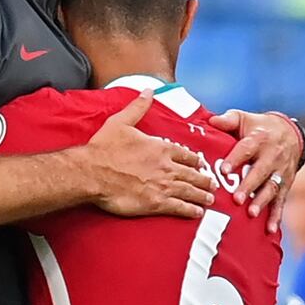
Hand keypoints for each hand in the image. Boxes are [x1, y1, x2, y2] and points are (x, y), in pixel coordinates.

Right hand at [85, 90, 216, 218]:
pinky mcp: (156, 203)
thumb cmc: (104, 149)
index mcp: (160, 148)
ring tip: (210, 199)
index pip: (186, 154)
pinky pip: (180, 207)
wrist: (92, 172)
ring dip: (202, 195)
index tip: (201, 164)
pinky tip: (197, 212)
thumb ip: (138, 107)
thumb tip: (148, 91)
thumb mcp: (121, 122)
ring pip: (190, 191)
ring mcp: (163, 186)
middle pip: (193, 174)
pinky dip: (191, 210)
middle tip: (212, 184)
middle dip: (204, 180)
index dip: (196, 160)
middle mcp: (166, 167)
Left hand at [209, 110, 301, 232]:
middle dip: (249, 186)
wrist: (290, 134)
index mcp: (259, 139)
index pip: (246, 149)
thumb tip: (210, 120)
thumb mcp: (244, 118)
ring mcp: (280, 172)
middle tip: (237, 199)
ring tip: (251, 213)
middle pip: (260, 172)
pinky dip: (276, 216)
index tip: (223, 171)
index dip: (235, 159)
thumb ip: (227, 120)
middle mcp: (272, 156)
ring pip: (271, 188)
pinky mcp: (285, 184)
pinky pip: (281, 201)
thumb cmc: (258, 127)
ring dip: (261, 201)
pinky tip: (270, 229)